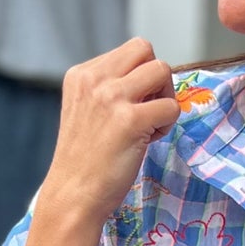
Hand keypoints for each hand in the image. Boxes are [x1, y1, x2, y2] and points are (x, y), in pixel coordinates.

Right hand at [38, 38, 180, 230]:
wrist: (73, 195)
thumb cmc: (85, 160)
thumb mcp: (86, 110)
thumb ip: (109, 89)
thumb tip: (151, 77)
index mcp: (81, 74)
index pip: (129, 51)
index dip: (139, 77)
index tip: (130, 106)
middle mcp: (94, 79)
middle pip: (145, 50)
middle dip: (156, 78)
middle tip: (148, 109)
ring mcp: (111, 97)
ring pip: (162, 70)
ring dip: (165, 98)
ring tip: (150, 125)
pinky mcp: (130, 120)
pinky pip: (171, 106)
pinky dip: (168, 125)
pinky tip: (148, 141)